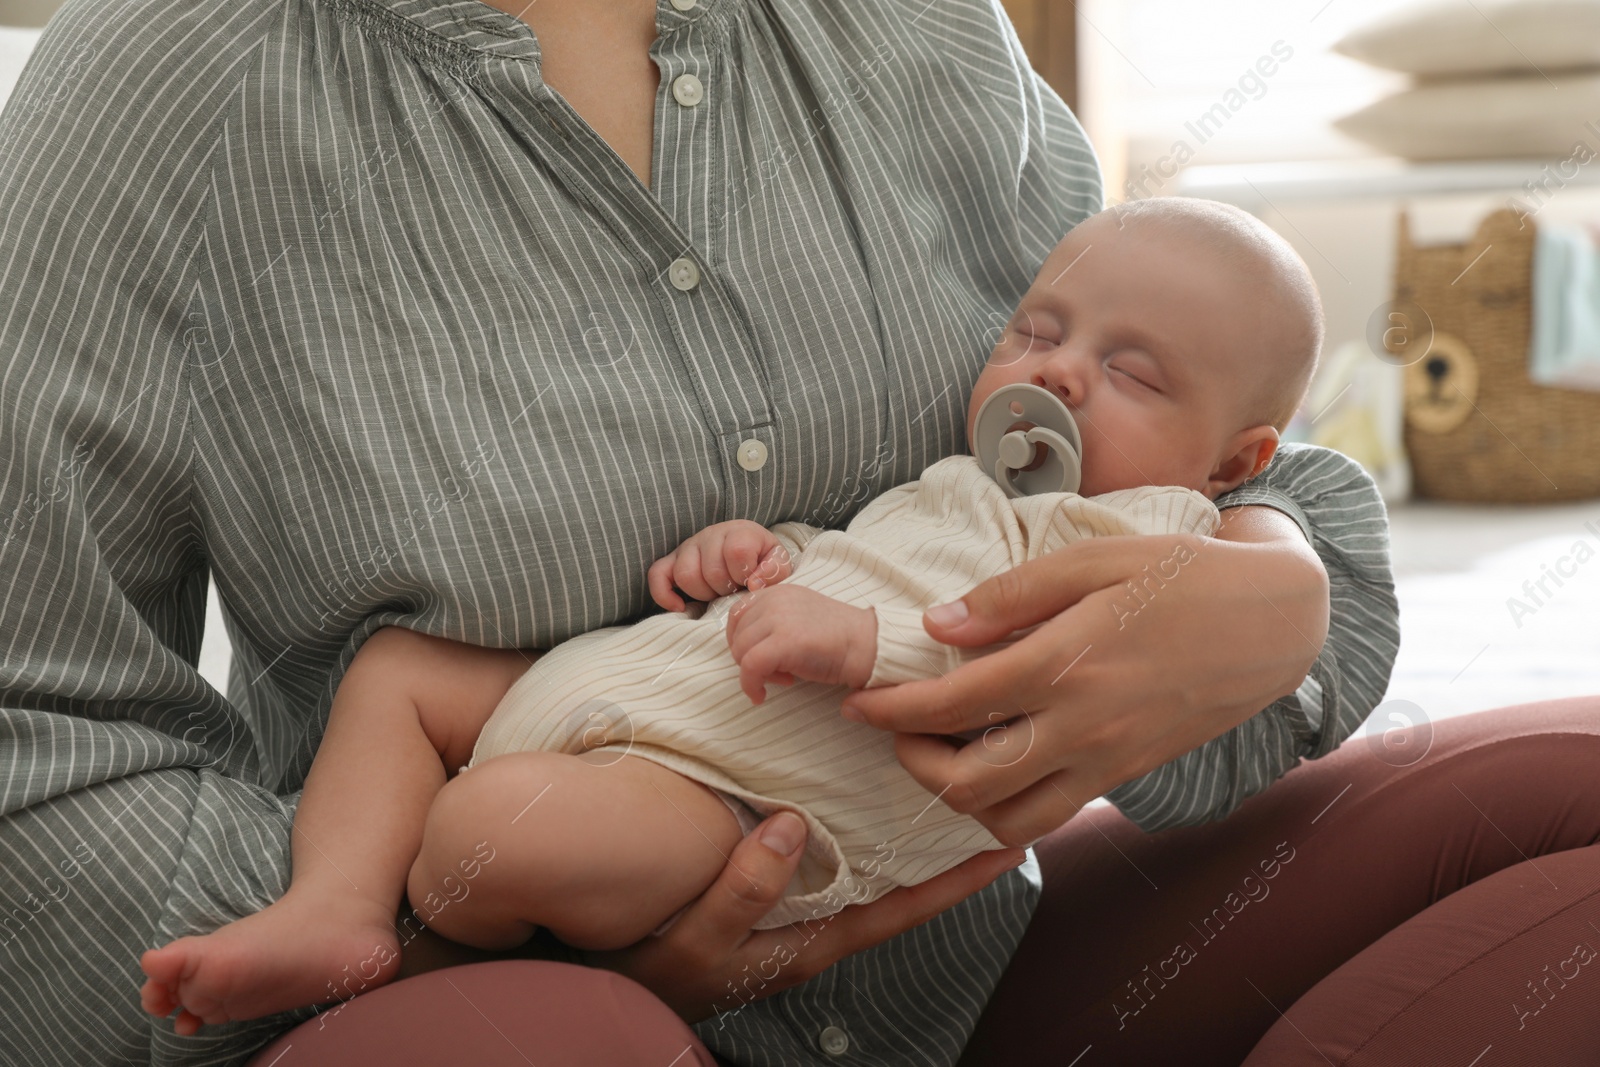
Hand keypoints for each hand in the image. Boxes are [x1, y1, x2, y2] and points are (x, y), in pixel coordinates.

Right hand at [581, 811, 1025, 1023]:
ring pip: (867, 865)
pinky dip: (857, 822)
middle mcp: (815, 923)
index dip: (957, 880)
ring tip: (946, 788)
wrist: (608, 976)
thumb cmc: (652, 967)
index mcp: (812, 941)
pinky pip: (830, 851)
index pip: (901, 908)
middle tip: (994, 799)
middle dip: (946, 849)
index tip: (1008, 845)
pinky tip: (862, 792)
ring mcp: (794, 907)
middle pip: (898, 885)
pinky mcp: (769, 886)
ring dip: (907, 832)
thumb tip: (795, 825)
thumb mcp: (694, 944)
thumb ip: (743, 890)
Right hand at [648, 520, 793, 611]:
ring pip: (685, 575)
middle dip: (725, 589)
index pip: (736, 552)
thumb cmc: (762, 562)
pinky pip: (657, 575)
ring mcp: (689, 547)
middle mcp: (711, 534)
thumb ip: (775, 572)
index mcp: (739, 531)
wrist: (749, 554)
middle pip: (710, 569)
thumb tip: (754, 584)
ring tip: (716, 595)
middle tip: (734, 590)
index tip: (750, 582)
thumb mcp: (778, 564)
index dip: (744, 574)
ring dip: (702, 593)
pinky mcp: (672, 561)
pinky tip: (681, 607)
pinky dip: (665, 595)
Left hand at [724, 585, 876, 703]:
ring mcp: (779, 619)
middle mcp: (775, 600)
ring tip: (783, 678)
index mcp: (778, 592)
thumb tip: (745, 645)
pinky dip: (750, 686)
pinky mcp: (784, 642)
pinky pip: (749, 667)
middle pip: (737, 636)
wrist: (868, 645)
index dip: (741, 642)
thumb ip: (773, 622)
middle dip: (748, 659)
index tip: (759, 657)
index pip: (738, 615)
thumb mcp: (800, 618)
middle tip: (776, 671)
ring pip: (740, 652)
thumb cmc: (838, 639)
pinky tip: (762, 696)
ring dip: (754, 673)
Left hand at [839, 507, 1329, 846]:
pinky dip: (1005, 810)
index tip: (858, 701)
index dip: (892, 709)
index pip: (954, 704)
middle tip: (892, 727)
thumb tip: (938, 625)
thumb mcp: (1094, 559)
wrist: (1273, 623)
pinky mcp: (1123, 776)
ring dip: (957, 797)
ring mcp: (1107, 761)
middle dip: (912, 761)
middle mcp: (1084, 726)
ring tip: (939, 752)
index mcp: (1067, 663)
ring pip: (1009, 821)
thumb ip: (1011, 595)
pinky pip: (1050, 817)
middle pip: (970, 782)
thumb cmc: (1182, 575)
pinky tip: (992, 766)